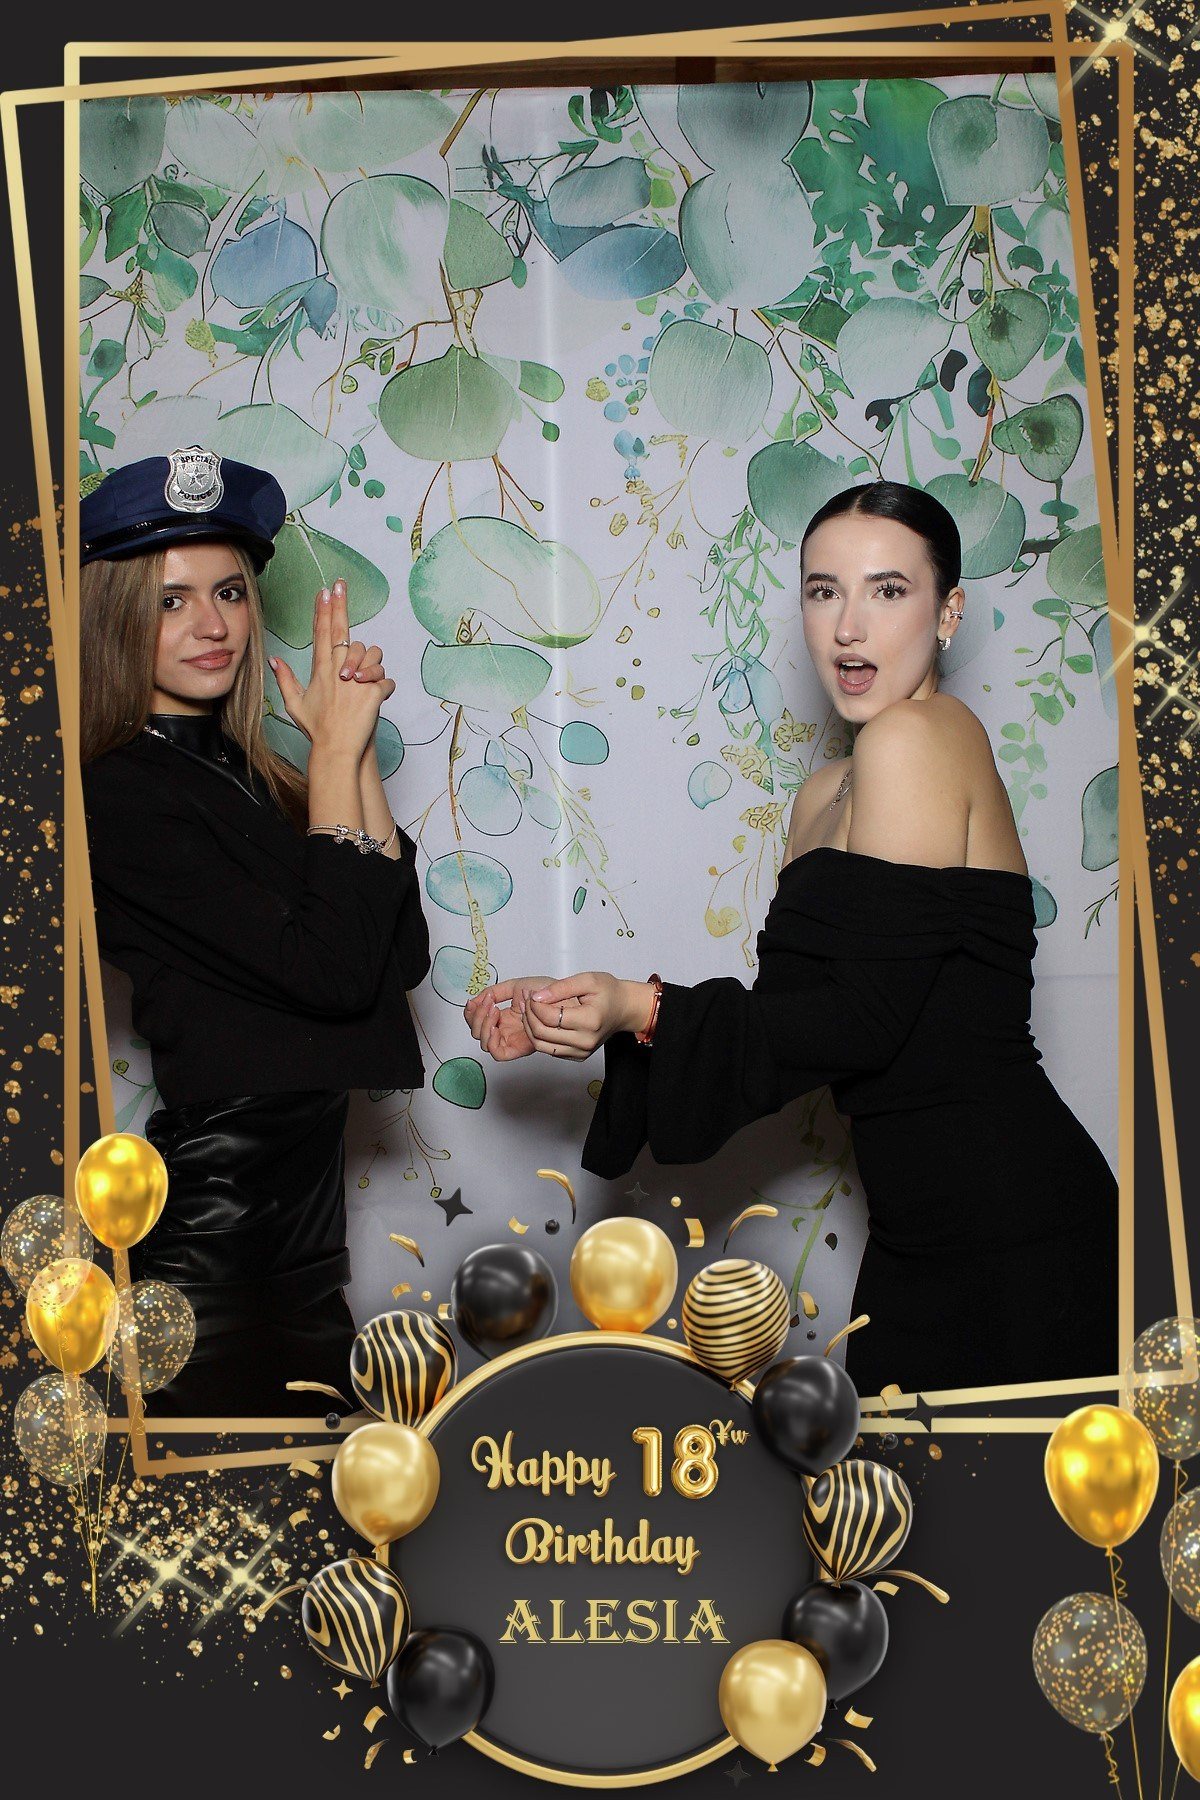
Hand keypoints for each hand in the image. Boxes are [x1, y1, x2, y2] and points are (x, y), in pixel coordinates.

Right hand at [269, 579, 393, 761]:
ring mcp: (356, 680)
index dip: (323, 610)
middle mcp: (338, 670)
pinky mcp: (373, 692)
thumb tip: (274, 660)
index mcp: (321, 670)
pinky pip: (386, 680)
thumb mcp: (296, 704)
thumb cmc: (318, 729)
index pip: (321, 633)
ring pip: (372, 655)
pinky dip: (384, 688)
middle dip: (340, 605)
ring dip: (372, 665)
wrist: (336, 751)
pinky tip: (377, 699)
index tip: (324, 591)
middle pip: (341, 630)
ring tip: (366, 682)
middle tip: (341, 584)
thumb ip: (286, 679)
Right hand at [465, 978, 553, 1061]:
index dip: (471, 1014)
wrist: (562, 997)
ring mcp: (512, 1039)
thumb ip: (494, 992)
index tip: (473, 1001)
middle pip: (478, 1033)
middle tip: (487, 1004)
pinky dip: (491, 1040)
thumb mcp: (515, 986)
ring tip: (493, 1010)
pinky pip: (498, 1053)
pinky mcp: (519, 1048)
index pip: (478, 1021)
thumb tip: (475, 1000)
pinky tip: (496, 1025)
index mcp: (504, 1016)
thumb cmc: (546, 992)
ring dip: (483, 1026)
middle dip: (476, 1018)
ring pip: (485, 1044)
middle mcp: (506, 1029)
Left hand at [522, 972, 653, 1060]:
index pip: (550, 1017)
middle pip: (542, 1034)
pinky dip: (540, 1037)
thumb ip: (561, 987)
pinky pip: (550, 1050)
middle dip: (528, 1016)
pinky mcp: (578, 1056)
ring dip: (530, 1028)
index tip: (531, 995)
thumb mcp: (587, 980)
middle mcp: (586, 1041)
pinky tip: (539, 1021)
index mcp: (590, 1021)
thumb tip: (537, 997)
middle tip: (526, 1001)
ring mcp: (582, 1051)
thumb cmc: (609, 992)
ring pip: (542, 1045)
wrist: (624, 1009)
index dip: (535, 1006)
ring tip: (528, 1011)